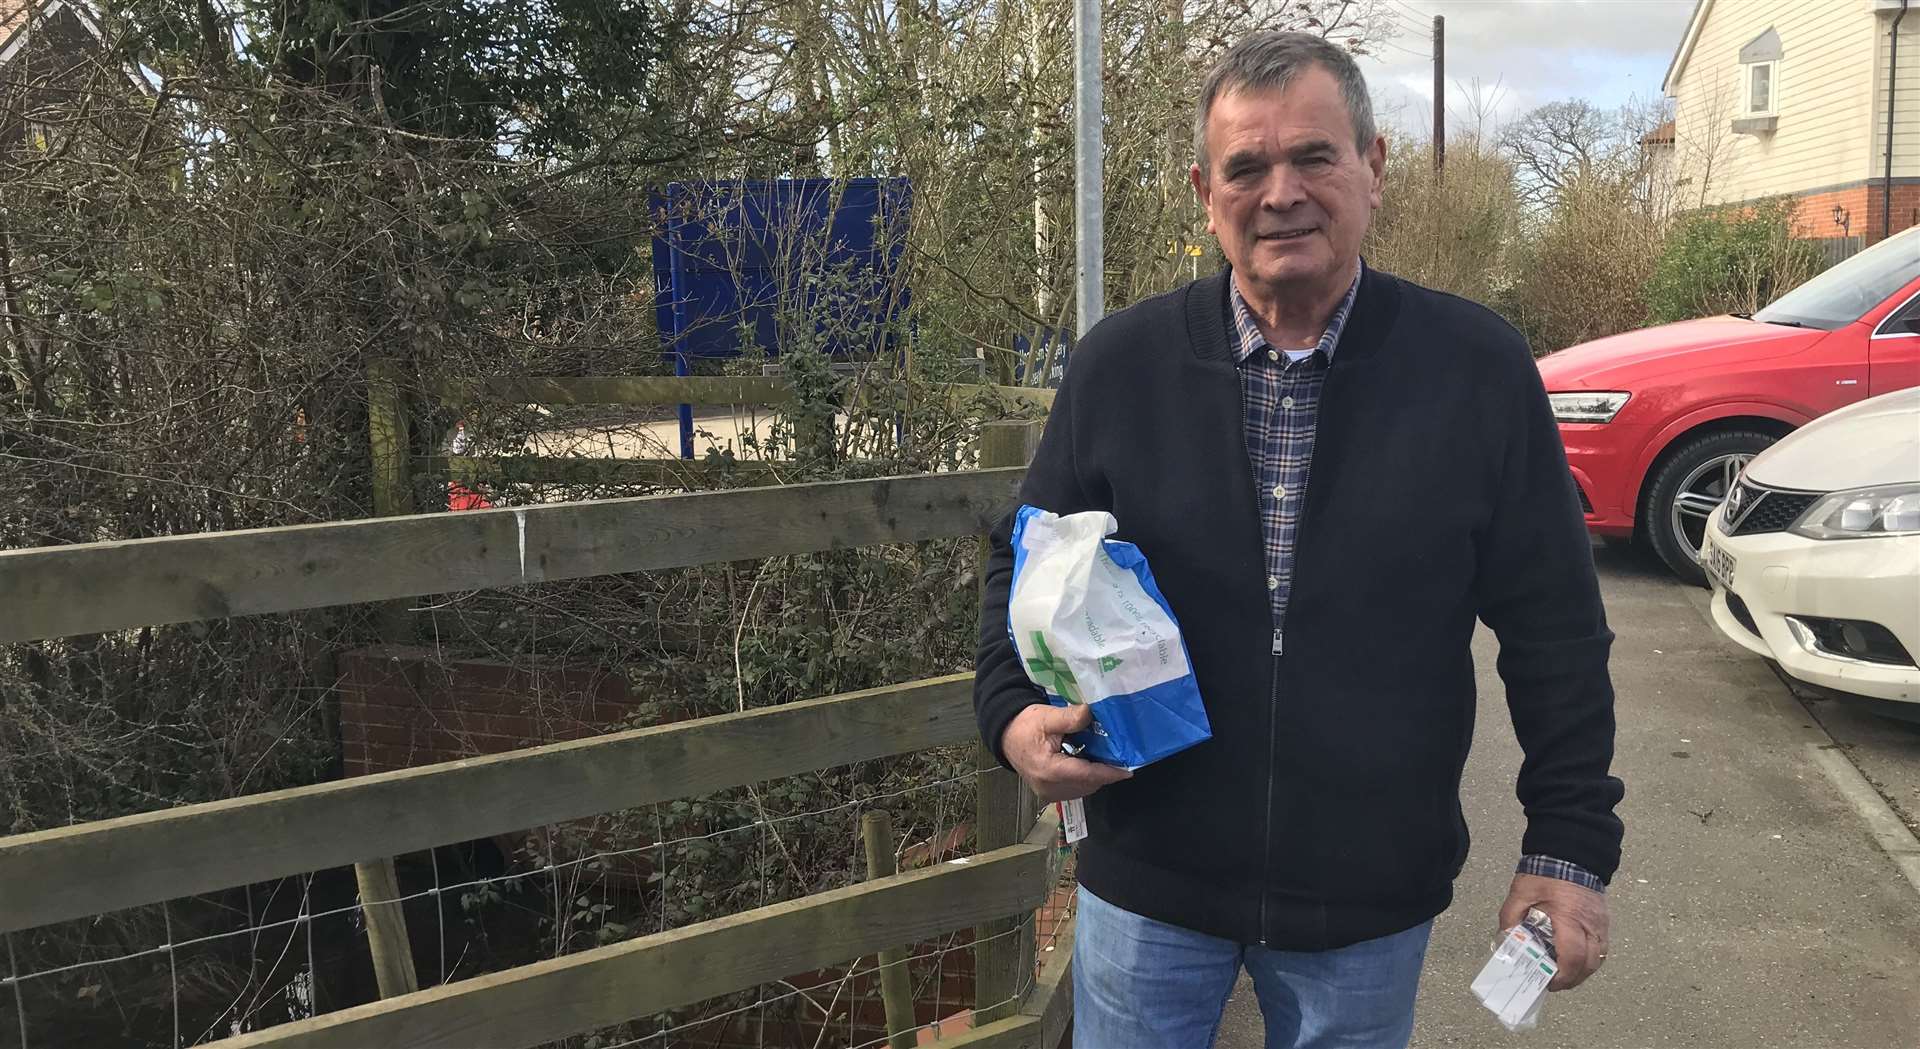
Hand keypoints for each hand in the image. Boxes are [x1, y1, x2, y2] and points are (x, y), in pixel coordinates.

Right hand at [999, 703, 1131, 802]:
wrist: (1005, 736)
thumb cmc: (1025, 726)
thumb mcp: (1046, 717)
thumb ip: (1070, 717)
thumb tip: (1090, 713)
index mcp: (1050, 770)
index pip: (1087, 775)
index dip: (1109, 773)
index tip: (1128, 771)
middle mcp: (1049, 787)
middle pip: (1087, 784)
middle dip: (1103, 772)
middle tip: (1115, 755)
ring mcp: (1048, 793)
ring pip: (1082, 789)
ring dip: (1094, 776)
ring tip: (1100, 758)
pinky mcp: (1048, 794)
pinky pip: (1074, 790)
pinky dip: (1084, 779)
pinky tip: (1084, 763)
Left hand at [1497, 873, 1609, 990]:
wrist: (1571, 853)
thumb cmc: (1546, 874)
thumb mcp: (1520, 892)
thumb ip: (1510, 916)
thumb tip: (1506, 939)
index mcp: (1569, 918)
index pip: (1572, 956)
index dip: (1562, 976)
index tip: (1548, 982)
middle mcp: (1590, 924)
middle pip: (1590, 964)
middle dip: (1572, 980)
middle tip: (1553, 983)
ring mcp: (1601, 924)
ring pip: (1599, 959)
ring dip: (1582, 972)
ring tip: (1562, 975)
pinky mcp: (1604, 922)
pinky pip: (1601, 949)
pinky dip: (1589, 960)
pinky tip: (1574, 960)